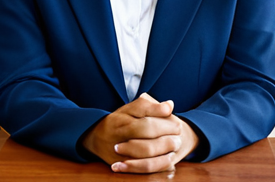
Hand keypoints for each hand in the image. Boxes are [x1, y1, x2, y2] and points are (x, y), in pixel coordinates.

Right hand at [81, 93, 198, 172]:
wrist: (96, 137)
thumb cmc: (119, 121)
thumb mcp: (130, 109)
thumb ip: (149, 105)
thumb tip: (170, 105)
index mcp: (121, 120)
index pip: (146, 122)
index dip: (165, 123)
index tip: (177, 122)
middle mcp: (118, 137)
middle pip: (146, 139)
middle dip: (166, 138)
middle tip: (179, 136)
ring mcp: (118, 153)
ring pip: (144, 156)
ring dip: (164, 151)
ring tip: (175, 145)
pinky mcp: (121, 166)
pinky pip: (142, 169)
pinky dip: (158, 165)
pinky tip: (168, 159)